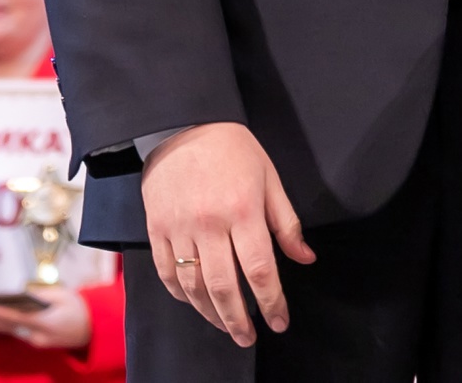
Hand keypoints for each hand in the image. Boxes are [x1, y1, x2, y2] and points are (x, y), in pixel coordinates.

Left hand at [0, 284, 94, 350]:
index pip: (19, 318)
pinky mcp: (41, 343)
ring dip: (9, 321)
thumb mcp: (64, 296)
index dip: (3, 313)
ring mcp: (40, 343)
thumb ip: (42, 295)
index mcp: (45, 324)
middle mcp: (39, 337)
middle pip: (15, 326)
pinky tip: (10, 317)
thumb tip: (25, 295)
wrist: (94, 329)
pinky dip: (18, 324)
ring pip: (19, 330)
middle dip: (0, 318)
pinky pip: (25, 332)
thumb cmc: (80, 310)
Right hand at [141, 121, 315, 345]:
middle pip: (224, 286)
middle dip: (239, 320)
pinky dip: (180, 294)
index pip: (260, 269)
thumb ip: (286, 223)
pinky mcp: (156, 228)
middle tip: (250, 337)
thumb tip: (305, 258)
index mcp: (243, 210)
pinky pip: (166, 273)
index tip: (279, 321)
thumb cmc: (234, 149)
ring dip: (211, 313)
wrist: (182, 124)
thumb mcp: (270, 178)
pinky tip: (195, 303)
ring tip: (226, 326)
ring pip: (193, 286)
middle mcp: (209, 224)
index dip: (271, 302)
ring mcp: (179, 228)